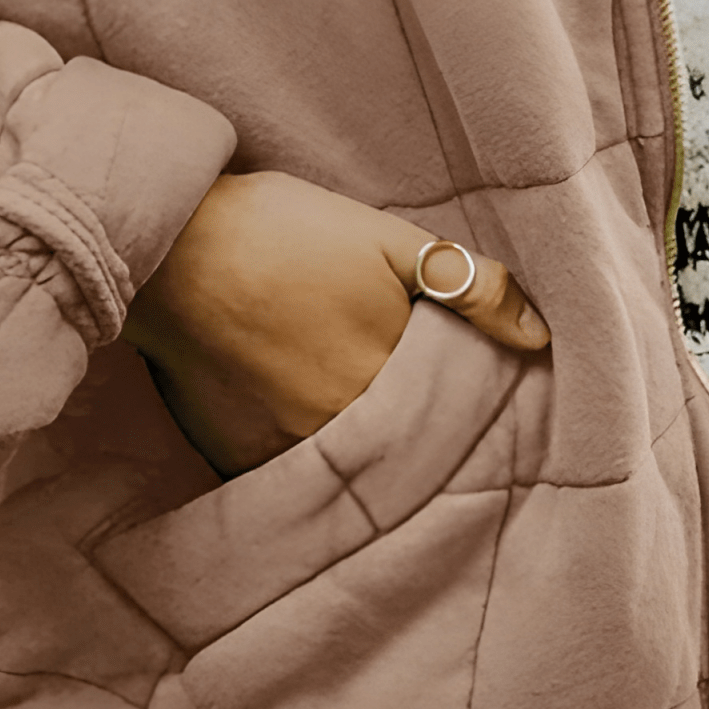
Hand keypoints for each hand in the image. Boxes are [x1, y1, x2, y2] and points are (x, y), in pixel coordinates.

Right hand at [122, 171, 548, 477]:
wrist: (171, 244)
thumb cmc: (280, 230)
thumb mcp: (385, 238)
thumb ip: (467, 285)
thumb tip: (538, 336)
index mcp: (387, 382)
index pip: (455, 416)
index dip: (472, 404)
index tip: (481, 394)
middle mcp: (341, 434)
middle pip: (407, 451)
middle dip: (428, 438)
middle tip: (431, 409)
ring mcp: (287, 453)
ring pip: (354, 470)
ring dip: (376, 455)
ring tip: (376, 423)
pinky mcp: (240, 459)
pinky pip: (295, 479)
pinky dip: (315, 467)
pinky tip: (315, 430)